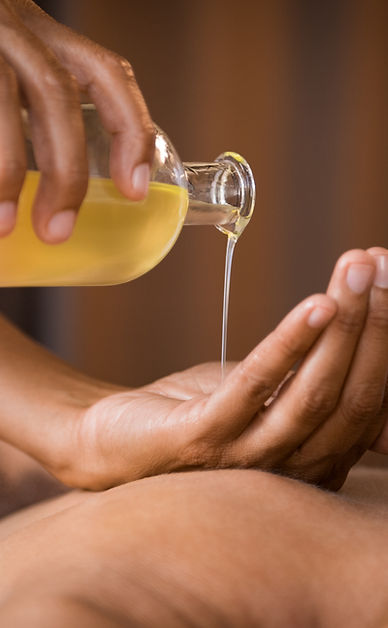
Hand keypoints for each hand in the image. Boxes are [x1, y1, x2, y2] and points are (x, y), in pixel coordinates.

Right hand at [0, 0, 153, 242]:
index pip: (107, 71)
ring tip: (3, 227)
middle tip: (56, 231)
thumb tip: (55, 207)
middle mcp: (10, 22)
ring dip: (5, 171)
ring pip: (1, 99)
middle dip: (63, 171)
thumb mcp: (10, 72)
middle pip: (54, 92)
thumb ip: (34, 115)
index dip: (130, 131)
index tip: (133, 191)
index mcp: (43, 33)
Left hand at [47, 247, 385, 490]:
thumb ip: (312, 381)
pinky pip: (254, 388)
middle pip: (352, 399)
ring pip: (312, 394)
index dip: (387, 340)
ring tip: (357, 270)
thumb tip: (364, 338)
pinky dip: (290, 345)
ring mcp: (247, 458)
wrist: (116, 443)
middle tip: (382, 265)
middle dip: (376, 327)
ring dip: (344, 328)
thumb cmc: (201, 414)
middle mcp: (292, 469)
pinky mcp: (203, 438)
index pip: (371, 404)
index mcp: (317, 460)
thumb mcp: (268, 398)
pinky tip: (315, 305)